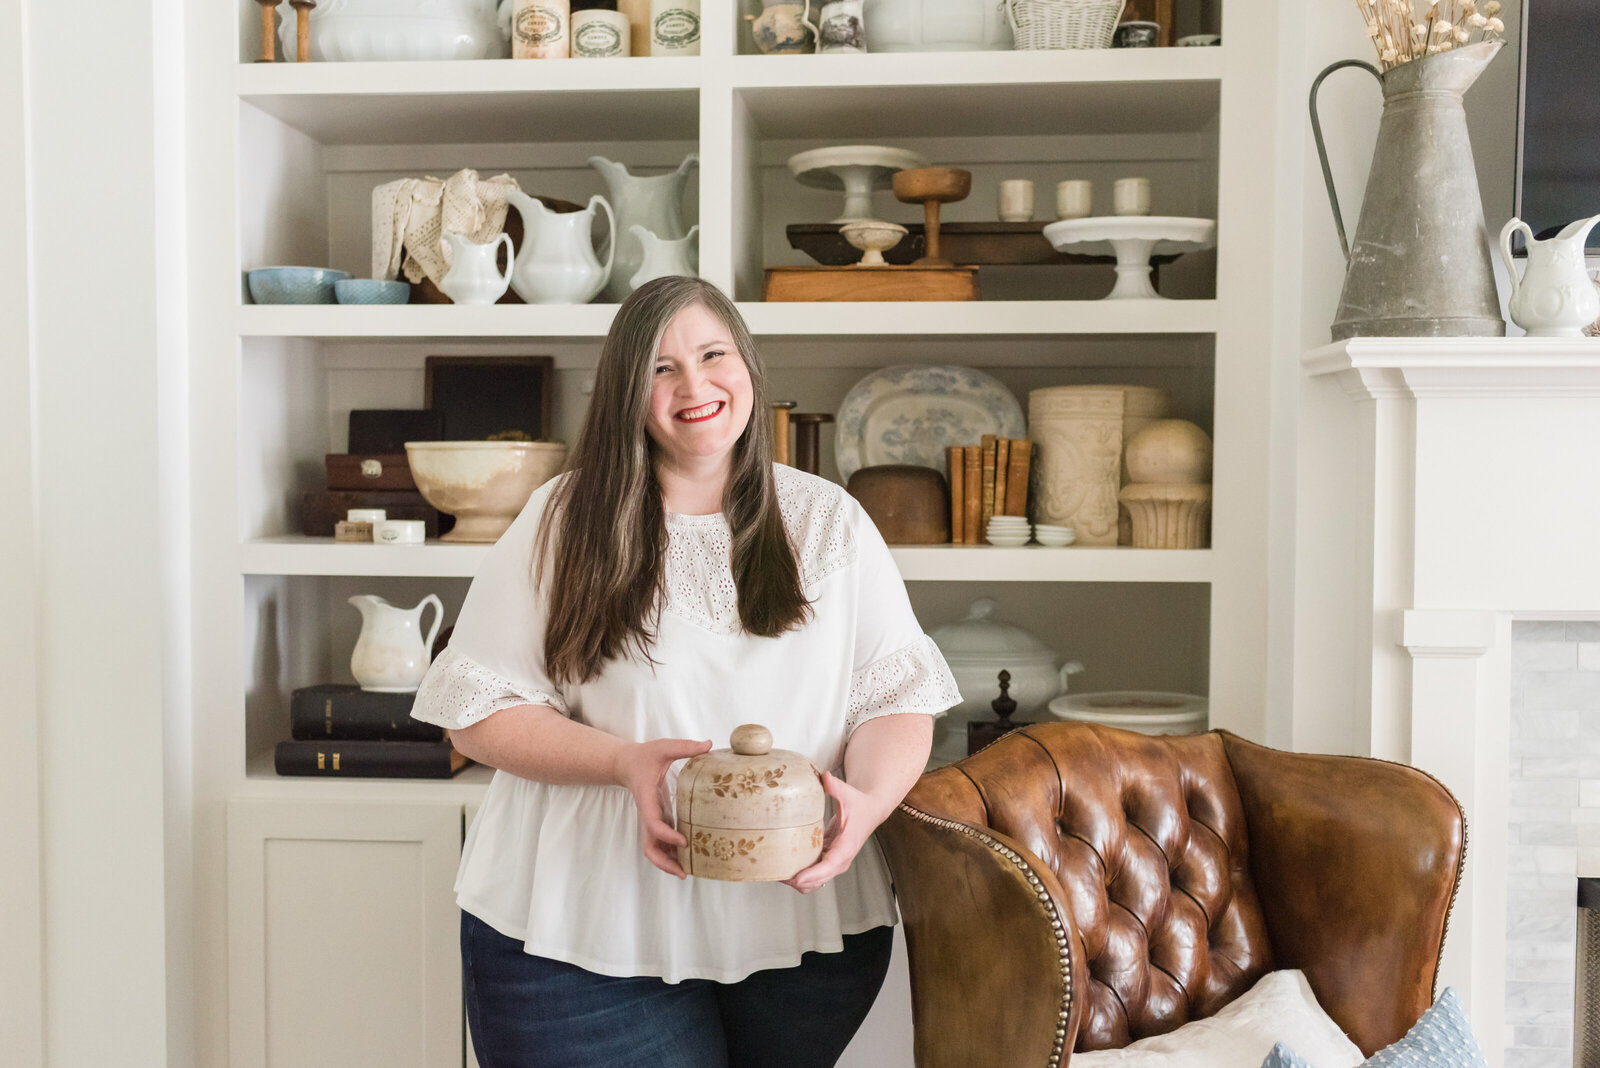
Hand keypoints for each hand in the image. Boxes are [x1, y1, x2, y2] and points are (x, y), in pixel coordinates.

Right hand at [613, 737, 712, 879]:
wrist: (626, 763)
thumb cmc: (645, 756)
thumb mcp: (663, 747)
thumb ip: (684, 746)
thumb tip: (709, 744)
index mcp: (647, 799)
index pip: (652, 823)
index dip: (667, 835)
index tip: (684, 841)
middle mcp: (647, 814)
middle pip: (649, 847)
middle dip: (664, 862)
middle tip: (684, 872)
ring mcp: (651, 819)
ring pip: (653, 849)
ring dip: (667, 862)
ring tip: (687, 871)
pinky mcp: (657, 820)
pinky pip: (661, 842)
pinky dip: (670, 852)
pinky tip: (687, 856)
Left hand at [783, 770, 893, 894]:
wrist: (870, 811)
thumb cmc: (859, 804)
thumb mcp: (848, 793)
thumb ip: (835, 786)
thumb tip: (823, 776)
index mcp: (846, 846)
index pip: (830, 865)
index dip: (813, 874)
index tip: (797, 878)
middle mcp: (841, 859)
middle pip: (819, 880)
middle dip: (798, 882)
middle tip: (776, 875)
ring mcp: (835, 862)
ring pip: (815, 882)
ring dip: (797, 882)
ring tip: (776, 873)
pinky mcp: (829, 860)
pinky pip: (814, 874)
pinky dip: (800, 875)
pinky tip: (785, 867)